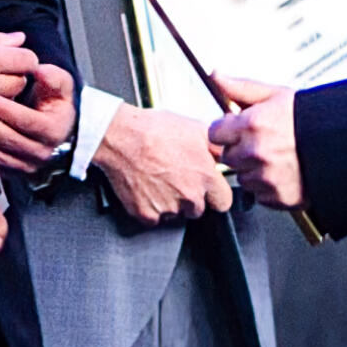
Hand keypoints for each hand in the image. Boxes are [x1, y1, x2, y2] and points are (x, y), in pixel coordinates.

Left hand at [0, 60, 74, 171]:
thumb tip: (41, 71)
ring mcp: (27, 165)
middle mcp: (43, 152)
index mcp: (55, 131)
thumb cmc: (53, 103)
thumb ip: (53, 77)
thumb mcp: (60, 86)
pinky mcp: (12, 172)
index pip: (27, 121)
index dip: (5, 108)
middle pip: (10, 138)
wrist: (51, 127)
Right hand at [92, 105, 232, 224]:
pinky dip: (151, 207)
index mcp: (205, 176)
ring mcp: (168, 208)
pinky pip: (154, 218)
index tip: (209, 191)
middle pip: (198, 210)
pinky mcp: (147, 214)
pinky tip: (146, 188)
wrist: (120, 137)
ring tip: (158, 179)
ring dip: (170, 203)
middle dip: (191, 198)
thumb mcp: (194, 128)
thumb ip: (216, 148)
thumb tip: (225, 155)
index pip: (224, 202)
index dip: (215, 194)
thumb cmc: (153, 130)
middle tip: (176, 179)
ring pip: (176, 215)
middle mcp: (189, 196)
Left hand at [207, 75, 301, 209]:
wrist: (344, 143)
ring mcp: (267, 177)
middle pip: (228, 157)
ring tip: (277, 158)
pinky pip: (261, 195)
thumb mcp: (276, 95)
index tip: (239, 130)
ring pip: (243, 178)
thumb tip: (217, 76)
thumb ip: (241, 88)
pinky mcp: (278, 196)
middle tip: (263, 143)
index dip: (227, 131)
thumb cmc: (312, 118)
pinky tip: (284, 173)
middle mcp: (257, 152)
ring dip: (254, 171)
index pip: (215, 133)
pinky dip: (269, 188)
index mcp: (253, 124)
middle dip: (240, 150)